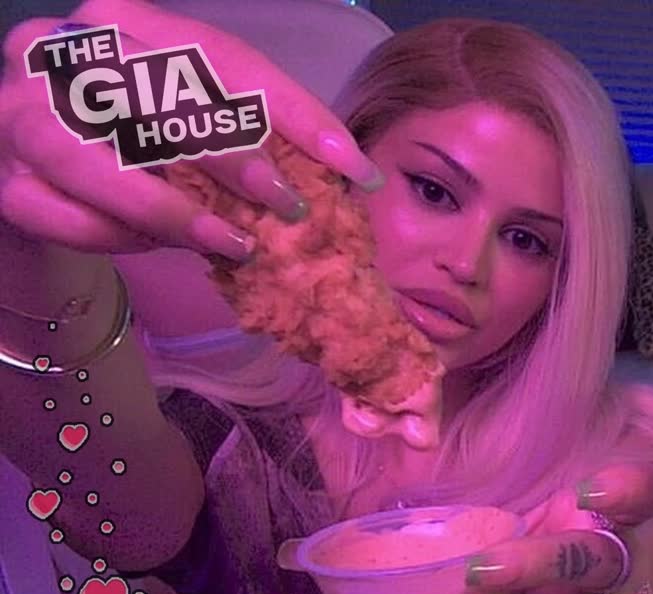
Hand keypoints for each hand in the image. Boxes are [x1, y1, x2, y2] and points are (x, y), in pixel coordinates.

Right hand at [0, 0, 380, 257]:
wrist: (49, 175)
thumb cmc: (139, 139)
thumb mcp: (199, 116)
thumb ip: (257, 129)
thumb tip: (353, 175)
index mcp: (115, 21)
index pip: (213, 54)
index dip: (289, 109)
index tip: (350, 164)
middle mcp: (54, 54)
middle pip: (145, 95)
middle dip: (227, 153)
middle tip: (286, 204)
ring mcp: (18, 116)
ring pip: (88, 160)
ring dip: (170, 208)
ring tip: (232, 243)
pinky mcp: (5, 182)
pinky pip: (65, 216)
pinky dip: (119, 237)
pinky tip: (161, 247)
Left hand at [445, 463, 652, 593]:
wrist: (612, 587)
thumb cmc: (579, 534)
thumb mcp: (562, 507)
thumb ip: (528, 514)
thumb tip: (474, 545)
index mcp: (634, 516)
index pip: (646, 493)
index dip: (623, 492)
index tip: (583, 493)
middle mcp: (637, 566)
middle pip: (600, 564)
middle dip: (539, 567)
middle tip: (475, 570)